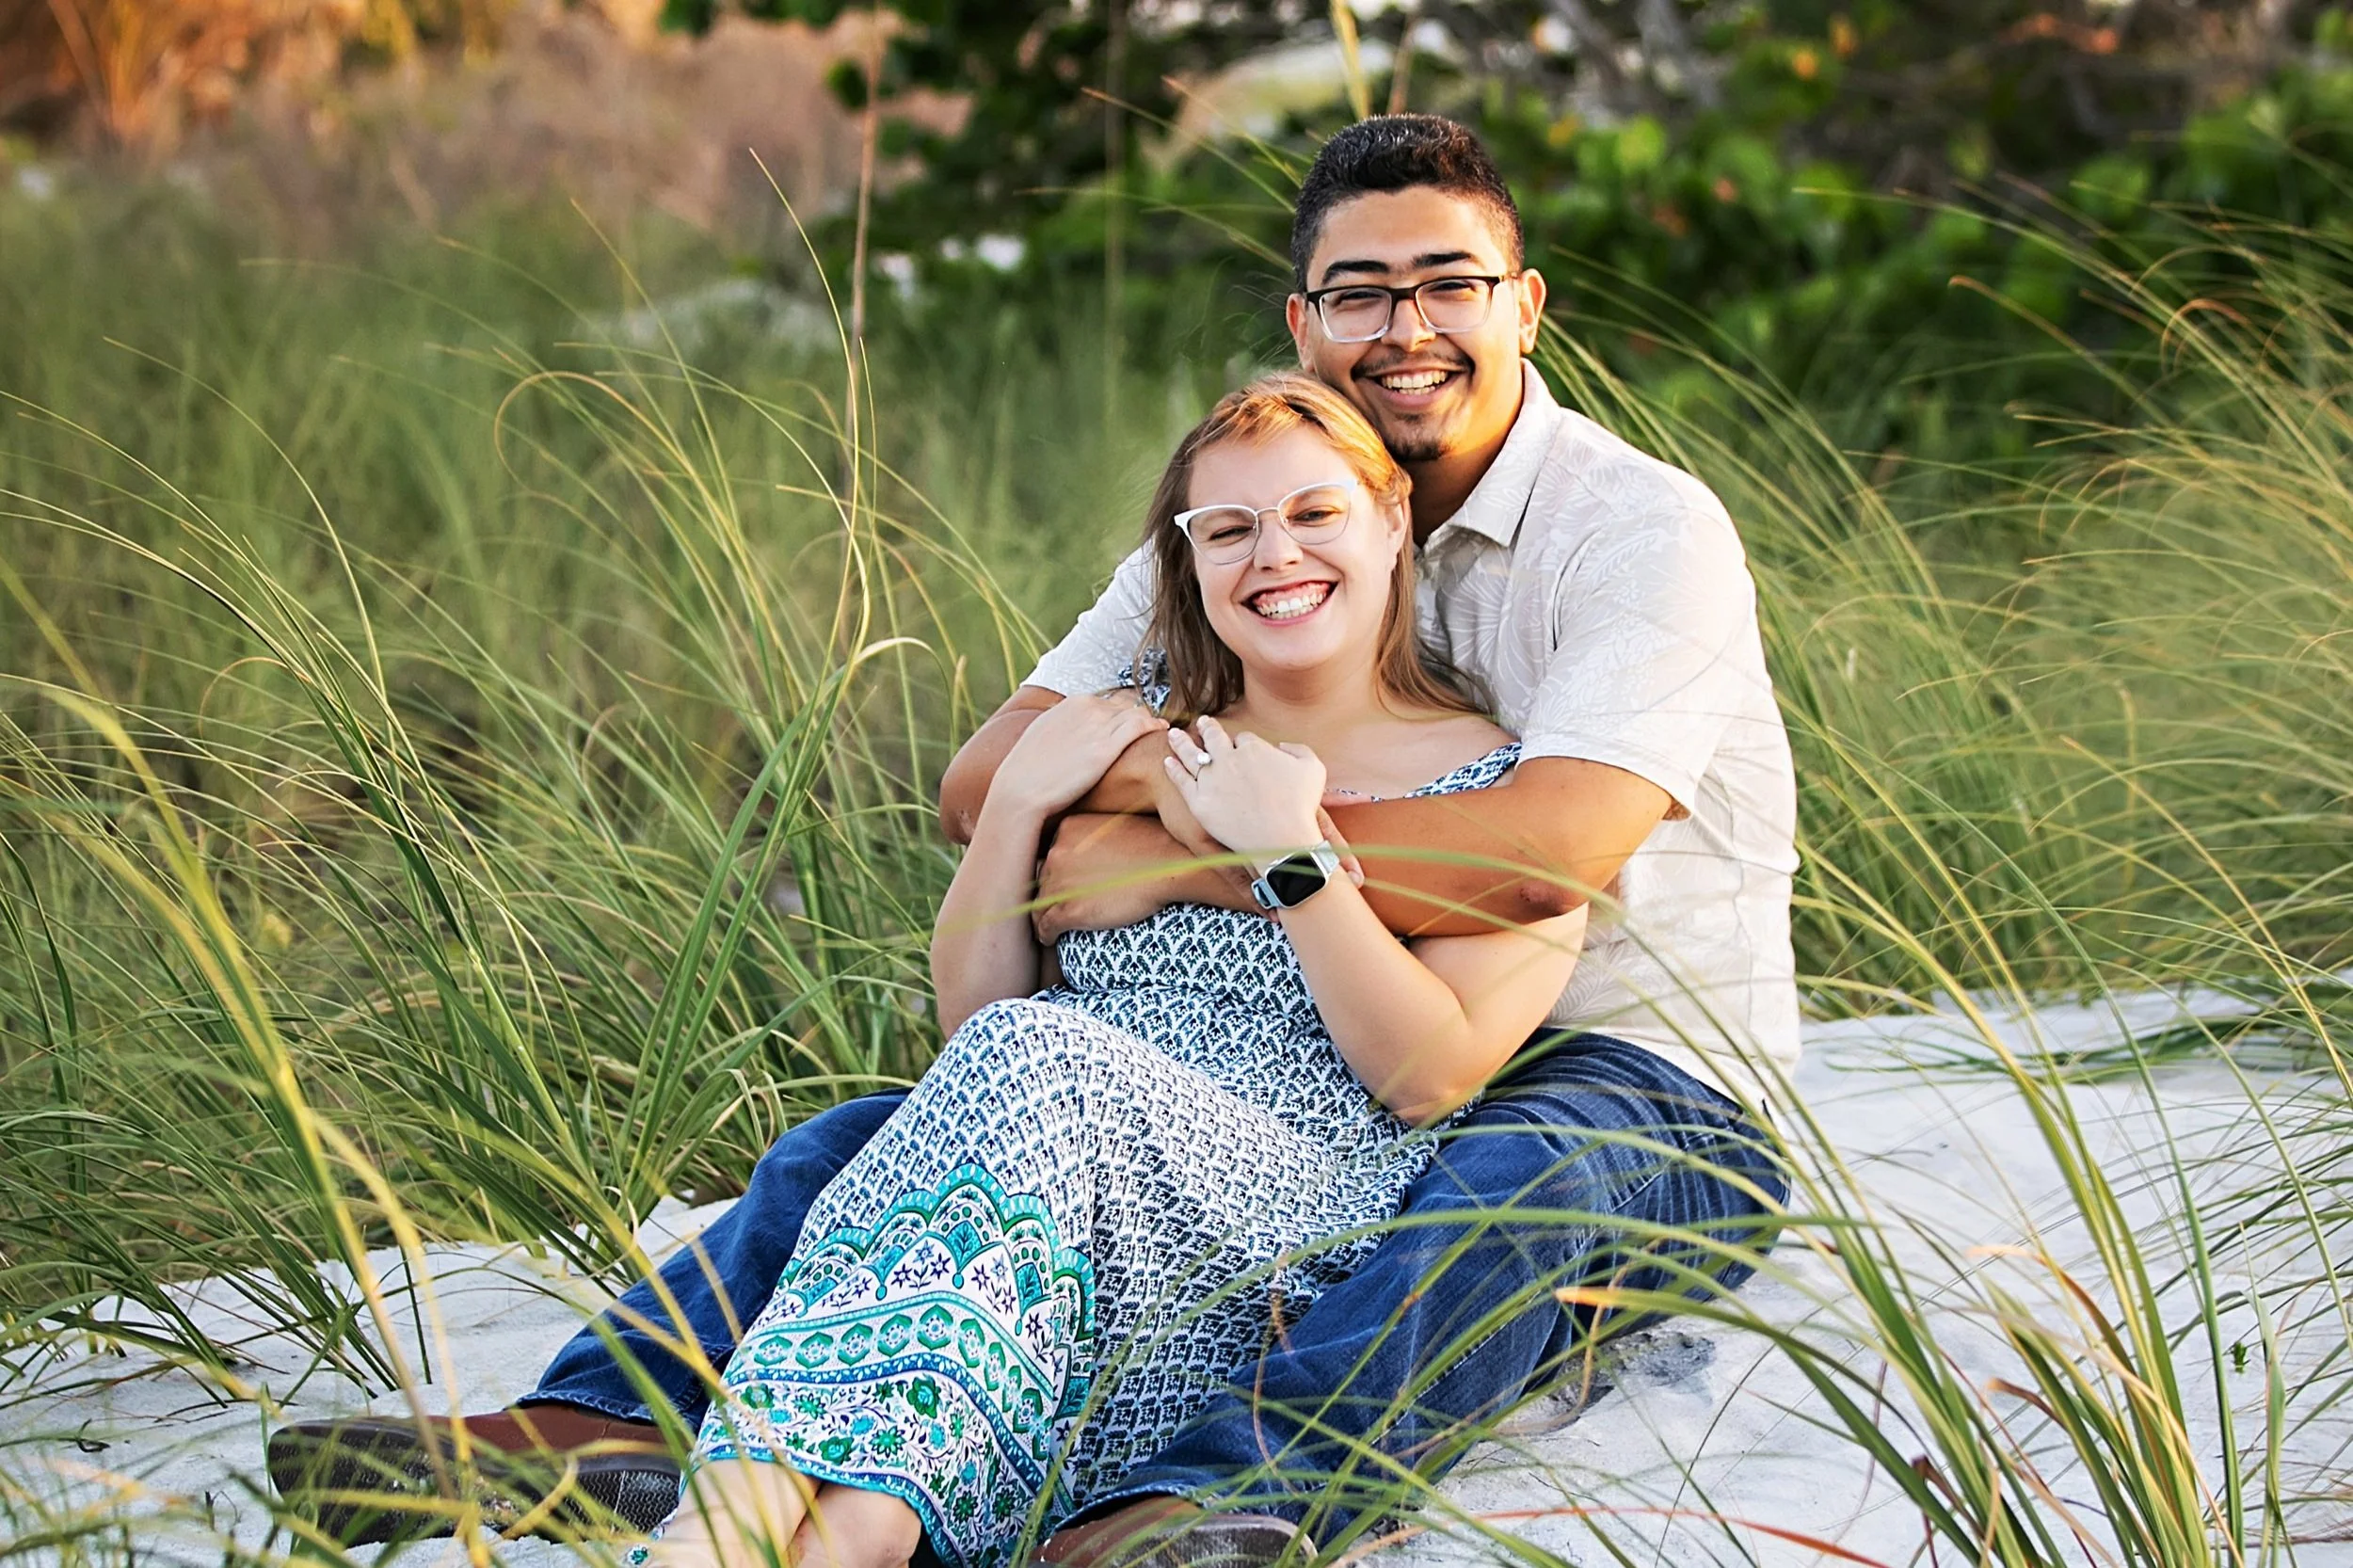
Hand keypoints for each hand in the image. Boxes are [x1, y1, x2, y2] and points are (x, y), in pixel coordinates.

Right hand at [988, 695, 1166, 821]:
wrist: (1019, 790)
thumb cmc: (1029, 771)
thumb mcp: (1044, 734)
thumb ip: (1064, 726)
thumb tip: (1071, 731)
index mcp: (1072, 702)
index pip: (1110, 701)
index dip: (1123, 715)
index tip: (1131, 725)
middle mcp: (1087, 707)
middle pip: (1126, 706)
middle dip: (1138, 717)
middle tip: (1151, 730)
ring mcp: (1097, 725)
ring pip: (1137, 713)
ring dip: (1150, 721)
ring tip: (1161, 732)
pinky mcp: (1105, 747)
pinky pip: (1140, 726)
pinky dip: (1154, 726)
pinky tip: (1162, 732)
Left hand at [1033, 814, 1210, 938]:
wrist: (1170, 866)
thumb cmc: (1155, 845)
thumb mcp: (1116, 826)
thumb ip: (1096, 836)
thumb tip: (1097, 850)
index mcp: (1067, 829)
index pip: (1052, 855)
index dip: (1056, 872)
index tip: (1063, 884)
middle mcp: (1057, 852)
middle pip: (1044, 879)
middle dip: (1049, 893)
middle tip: (1055, 906)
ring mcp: (1060, 882)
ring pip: (1040, 905)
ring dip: (1042, 917)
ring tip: (1047, 927)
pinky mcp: (1069, 910)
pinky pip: (1046, 926)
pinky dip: (1045, 935)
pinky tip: (1050, 940)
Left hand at [1162, 717, 1326, 864]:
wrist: (1281, 840)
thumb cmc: (1300, 806)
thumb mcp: (1314, 769)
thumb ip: (1299, 750)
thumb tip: (1282, 746)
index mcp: (1253, 748)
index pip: (1243, 738)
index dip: (1242, 743)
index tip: (1241, 746)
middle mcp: (1228, 759)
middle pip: (1213, 738)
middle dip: (1208, 728)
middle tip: (1203, 723)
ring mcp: (1210, 780)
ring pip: (1191, 754)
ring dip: (1181, 741)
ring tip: (1173, 734)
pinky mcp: (1198, 801)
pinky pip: (1181, 780)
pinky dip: (1173, 769)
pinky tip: (1168, 762)